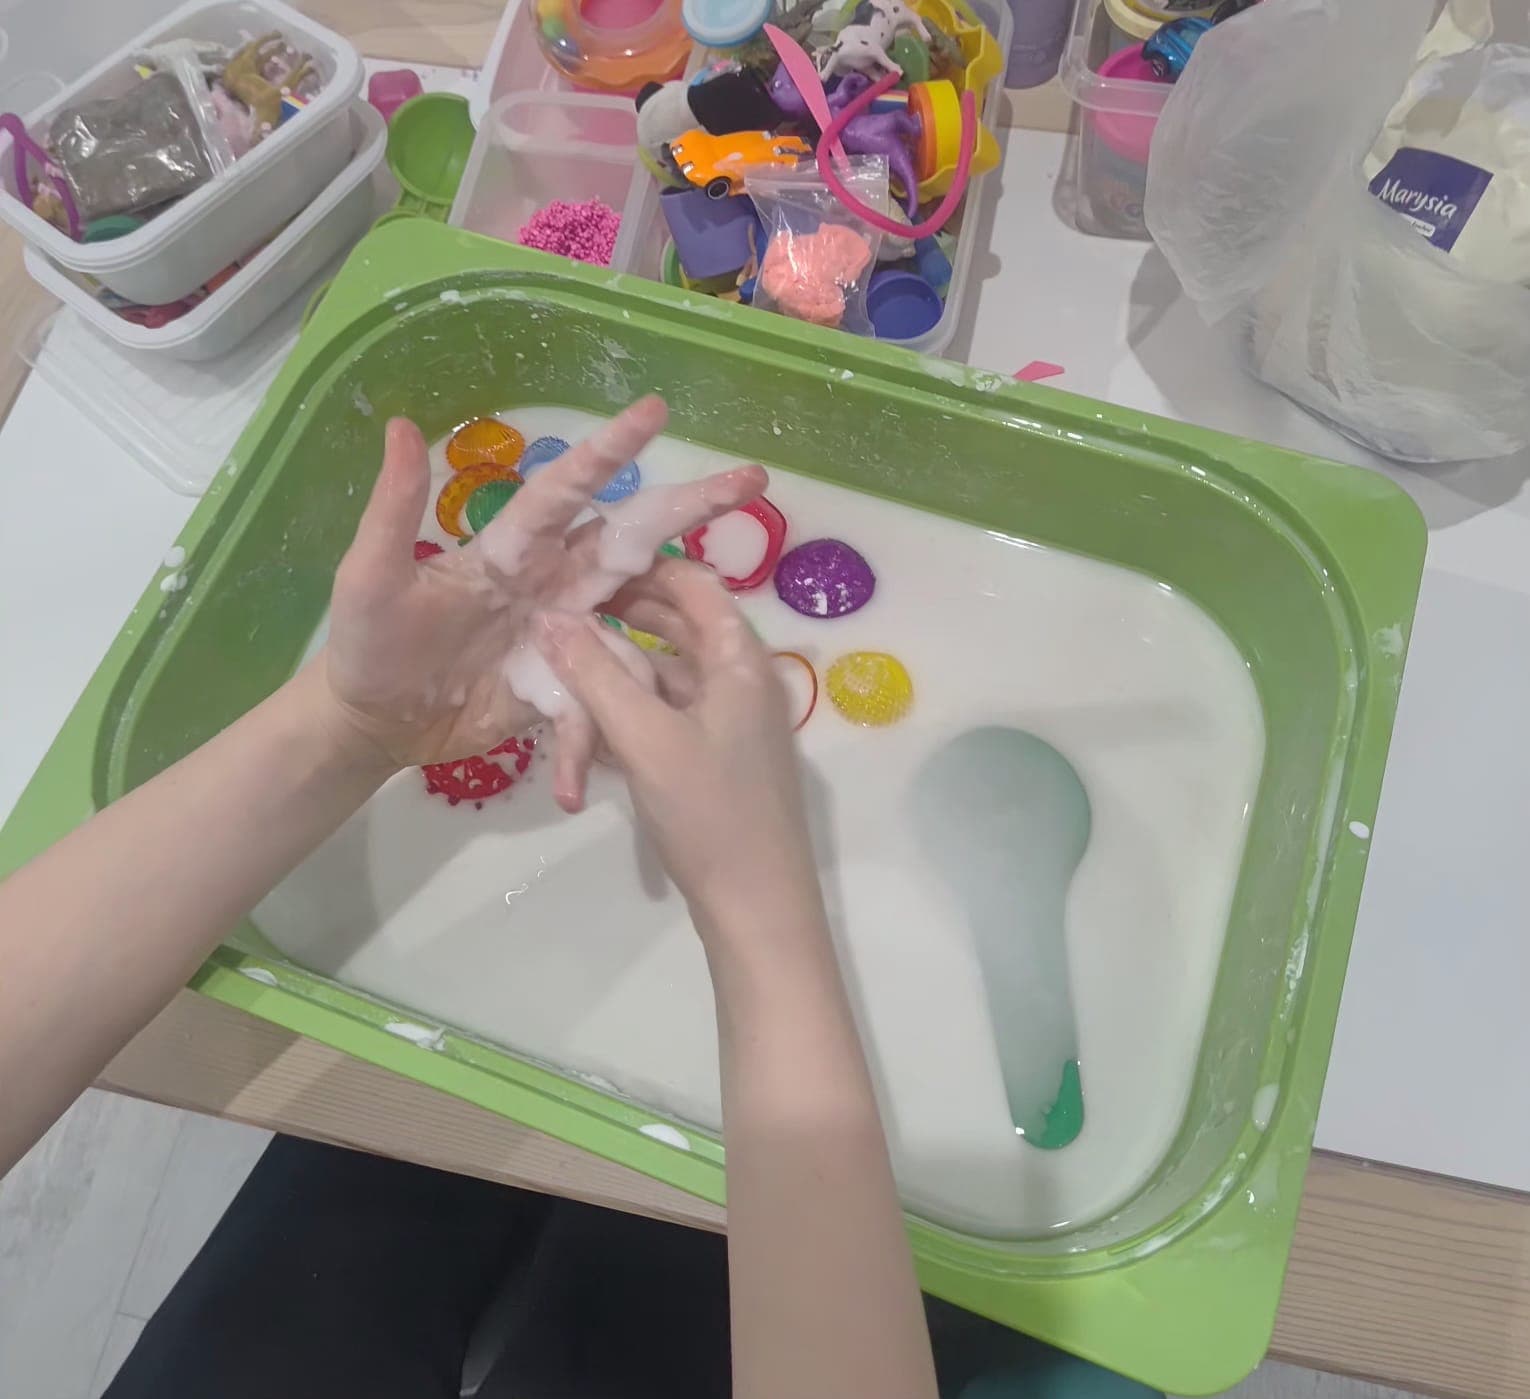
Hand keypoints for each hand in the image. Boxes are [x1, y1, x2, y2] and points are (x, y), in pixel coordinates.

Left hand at [316, 397, 765, 807]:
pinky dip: (589, 746)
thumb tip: (396, 424)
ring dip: (683, 617)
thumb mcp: (371, 577)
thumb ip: (392, 510)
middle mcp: (553, 582)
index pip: (568, 491)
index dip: (610, 452)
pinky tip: (578, 787)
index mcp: (512, 550)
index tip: (656, 410)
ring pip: (638, 618)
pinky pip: (598, 710)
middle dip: (689, 507)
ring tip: (729, 620)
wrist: (371, 720)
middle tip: (752, 479)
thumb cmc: (368, 641)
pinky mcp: (564, 692)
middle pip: (631, 538)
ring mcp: (567, 638)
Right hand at [538, 557, 825, 941]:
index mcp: (740, 660)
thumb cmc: (710, 813)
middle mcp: (741, 680)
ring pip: (667, 674)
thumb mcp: (645, 738)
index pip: (695, 583)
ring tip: (557, 662)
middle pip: (678, 625)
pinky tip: (582, 721)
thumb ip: (595, 674)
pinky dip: (629, 711)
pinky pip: (666, 716)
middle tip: (555, 610)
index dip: (642, 564)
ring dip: (618, 669)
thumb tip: (547, 615)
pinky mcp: (712, 760)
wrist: (757, 907)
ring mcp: (729, 723)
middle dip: (620, 615)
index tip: (580, 562)